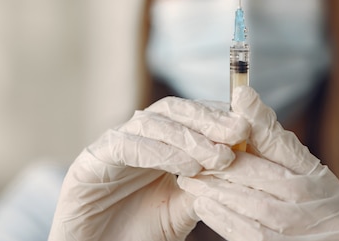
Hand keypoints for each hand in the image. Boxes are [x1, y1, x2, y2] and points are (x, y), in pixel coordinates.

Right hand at [48, 97, 249, 240]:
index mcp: (158, 143)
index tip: (248, 126)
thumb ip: (204, 186)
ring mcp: (111, 145)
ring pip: (152, 123)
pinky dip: (159, 152)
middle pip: (174, 110)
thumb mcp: (181, 209)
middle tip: (239, 132)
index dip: (219, 116)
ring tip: (219, 157)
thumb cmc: (138, 234)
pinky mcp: (89, 161)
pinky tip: (188, 167)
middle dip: (208, 119)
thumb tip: (241, 163)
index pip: (190, 115)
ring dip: (189, 138)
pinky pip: (125, 145)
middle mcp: (135, 137)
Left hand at [178, 86, 338, 240]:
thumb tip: (242, 95)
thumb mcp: (303, 173)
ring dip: (219, 190)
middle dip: (226, 164)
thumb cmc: (314, 206)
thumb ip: (273, 141)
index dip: (260, 121)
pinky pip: (252, 234)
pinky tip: (203, 206)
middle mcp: (316, 200)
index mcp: (317, 177)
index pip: (285, 145)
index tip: (238, 97)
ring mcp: (303, 228)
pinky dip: (225, 218)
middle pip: (266, 175)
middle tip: (194, 156)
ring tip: (191, 180)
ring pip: (256, 205)